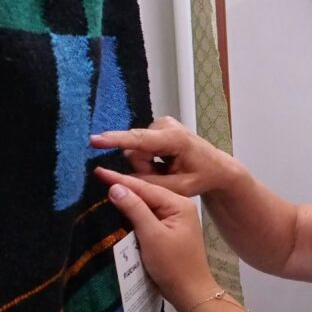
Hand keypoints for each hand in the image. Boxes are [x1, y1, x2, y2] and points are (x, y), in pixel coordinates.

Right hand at [90, 116, 227, 196]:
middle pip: (135, 151)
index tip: (94, 140)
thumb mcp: (178, 188)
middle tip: (167, 176)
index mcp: (174, 139)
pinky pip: (141, 147)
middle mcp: (165, 125)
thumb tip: (119, 180)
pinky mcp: (157, 126)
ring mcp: (161, 124)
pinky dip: (151, 159)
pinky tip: (167, 163)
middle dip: (145, 169)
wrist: (217, 166)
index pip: (139, 140)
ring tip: (169, 170)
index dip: (115, 140)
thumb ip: (148, 184)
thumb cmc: (202, 177)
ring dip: (148, 166)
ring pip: (136, 151)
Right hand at [95, 167, 217, 310]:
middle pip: (145, 193)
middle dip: (123, 185)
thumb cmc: (173, 265)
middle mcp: (178, 207)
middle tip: (97, 174)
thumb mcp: (152, 235)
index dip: (120, 179)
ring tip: (103, 186)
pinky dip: (132, 213)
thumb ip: (135, 209)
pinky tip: (118, 208)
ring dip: (126, 199)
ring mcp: (174, 219)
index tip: (97, 170)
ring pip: (145, 204)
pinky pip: (147, 216)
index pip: (145, 187)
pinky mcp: (167, 231)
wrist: (190, 292)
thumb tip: (115, 187)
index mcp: (179, 204)